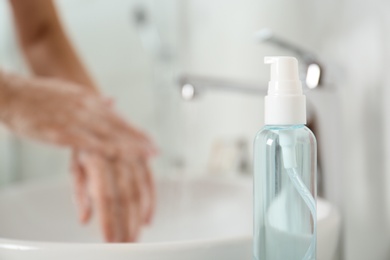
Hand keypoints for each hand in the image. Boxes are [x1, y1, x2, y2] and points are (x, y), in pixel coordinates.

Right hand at [0, 73, 153, 157]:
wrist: (11, 93)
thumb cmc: (39, 95)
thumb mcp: (71, 93)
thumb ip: (93, 100)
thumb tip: (112, 101)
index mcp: (89, 101)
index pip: (118, 119)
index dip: (136, 132)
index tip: (151, 141)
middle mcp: (86, 108)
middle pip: (118, 127)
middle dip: (139, 140)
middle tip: (155, 151)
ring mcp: (74, 119)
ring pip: (108, 134)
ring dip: (129, 145)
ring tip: (146, 155)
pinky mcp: (60, 131)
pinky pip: (85, 141)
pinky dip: (103, 148)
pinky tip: (116, 155)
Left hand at [72, 150, 155, 241]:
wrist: (95, 113)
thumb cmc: (81, 142)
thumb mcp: (74, 165)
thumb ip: (80, 193)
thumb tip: (85, 220)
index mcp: (97, 157)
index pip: (105, 196)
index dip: (109, 220)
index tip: (110, 240)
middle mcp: (118, 155)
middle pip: (126, 196)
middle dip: (127, 223)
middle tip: (126, 245)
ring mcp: (133, 153)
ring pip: (139, 190)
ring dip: (139, 217)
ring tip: (136, 236)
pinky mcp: (143, 154)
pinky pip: (149, 179)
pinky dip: (150, 200)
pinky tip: (148, 218)